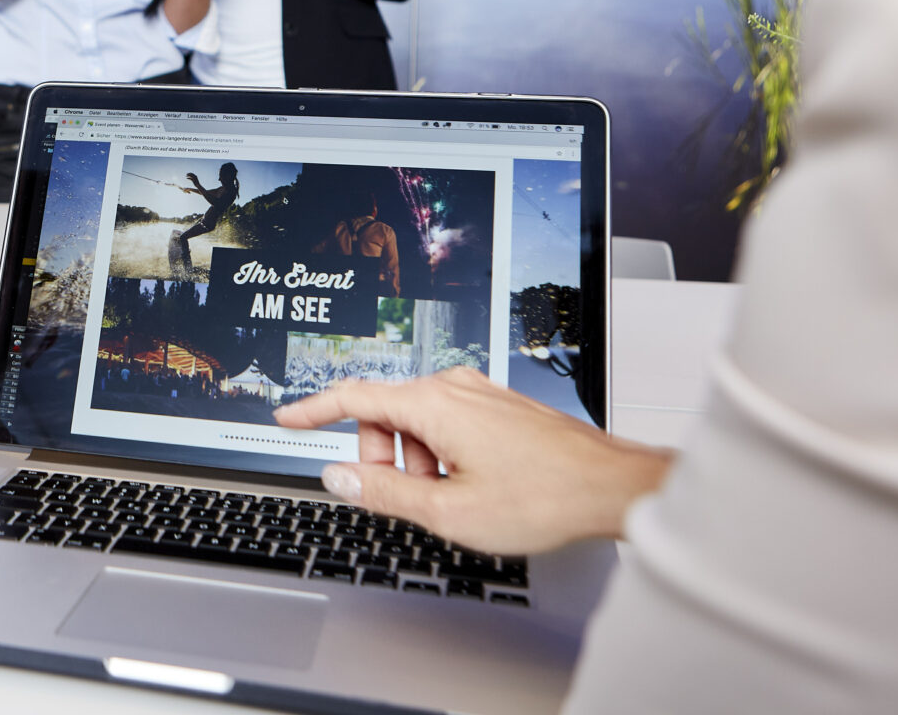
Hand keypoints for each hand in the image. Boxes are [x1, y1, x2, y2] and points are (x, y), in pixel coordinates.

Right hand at [274, 369, 673, 553]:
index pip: (352, 397)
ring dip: (418, 463)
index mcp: (433, 403)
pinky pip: (446, 425)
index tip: (286, 418)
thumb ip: (382, 492)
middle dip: (383, 458)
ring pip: (417, 424)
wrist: (611, 487)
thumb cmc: (543, 496)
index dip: (312, 411)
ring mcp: (478, 394)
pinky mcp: (496, 407)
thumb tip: (337, 477)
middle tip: (412, 499)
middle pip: (384, 416)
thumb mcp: (448, 510)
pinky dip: (443, 456)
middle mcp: (453, 386)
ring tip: (456, 499)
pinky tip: (474, 487)